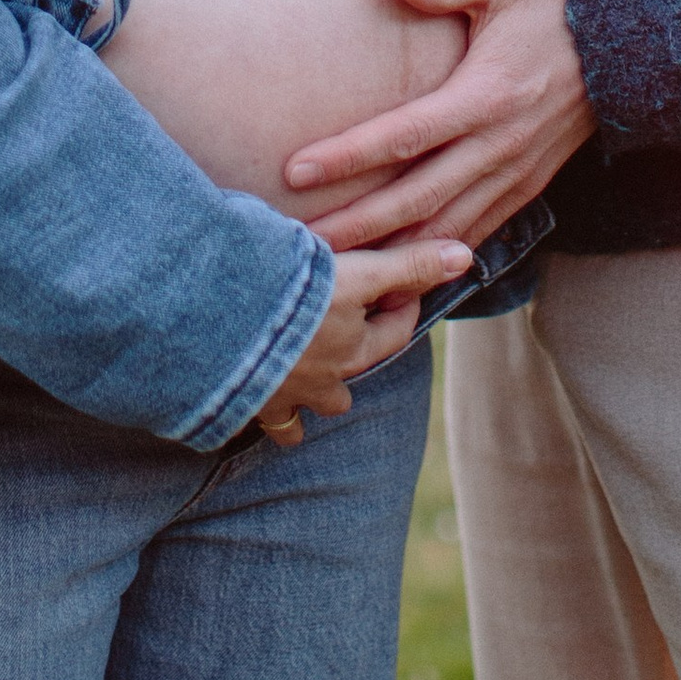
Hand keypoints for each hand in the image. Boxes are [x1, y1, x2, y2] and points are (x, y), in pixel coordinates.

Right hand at [253, 235, 472, 444]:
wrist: (213, 321)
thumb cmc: (291, 288)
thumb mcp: (355, 270)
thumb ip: (407, 265)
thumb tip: (467, 258)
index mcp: (351, 347)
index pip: (394, 330)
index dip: (402, 303)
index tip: (399, 281)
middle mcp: (322, 382)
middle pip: (346, 389)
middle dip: (348, 370)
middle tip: (343, 344)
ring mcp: (279, 398)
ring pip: (300, 415)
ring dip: (303, 401)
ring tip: (296, 385)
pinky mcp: (240, 406)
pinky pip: (254, 422)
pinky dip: (256, 414)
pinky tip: (247, 403)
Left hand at [284, 0, 594, 251]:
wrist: (625, 45)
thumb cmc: (552, 5)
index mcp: (486, 95)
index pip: (406, 133)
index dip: (349, 155)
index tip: (297, 169)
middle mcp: (499, 146)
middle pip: (417, 198)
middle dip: (357, 226)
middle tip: (302, 243)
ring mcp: (514, 174)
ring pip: (445, 229)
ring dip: (392, 253)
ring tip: (339, 269)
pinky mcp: (525, 189)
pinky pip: (475, 234)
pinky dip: (436, 257)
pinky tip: (401, 273)